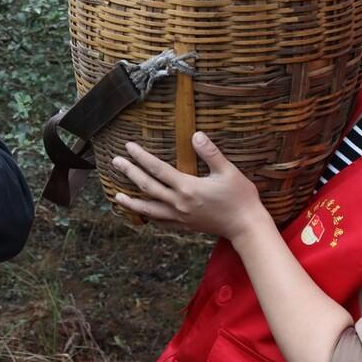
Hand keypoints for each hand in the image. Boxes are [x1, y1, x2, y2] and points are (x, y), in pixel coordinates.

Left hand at [113, 132, 270, 242]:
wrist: (246, 226)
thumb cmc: (240, 197)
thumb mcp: (228, 171)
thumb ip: (211, 153)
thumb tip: (196, 135)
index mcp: (188, 187)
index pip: (158, 169)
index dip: (142, 157)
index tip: (129, 147)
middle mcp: (179, 203)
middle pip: (148, 187)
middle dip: (130, 173)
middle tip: (115, 162)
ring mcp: (180, 217)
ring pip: (149, 209)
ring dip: (131, 201)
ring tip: (116, 196)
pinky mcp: (184, 226)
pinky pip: (160, 222)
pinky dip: (147, 216)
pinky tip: (141, 213)